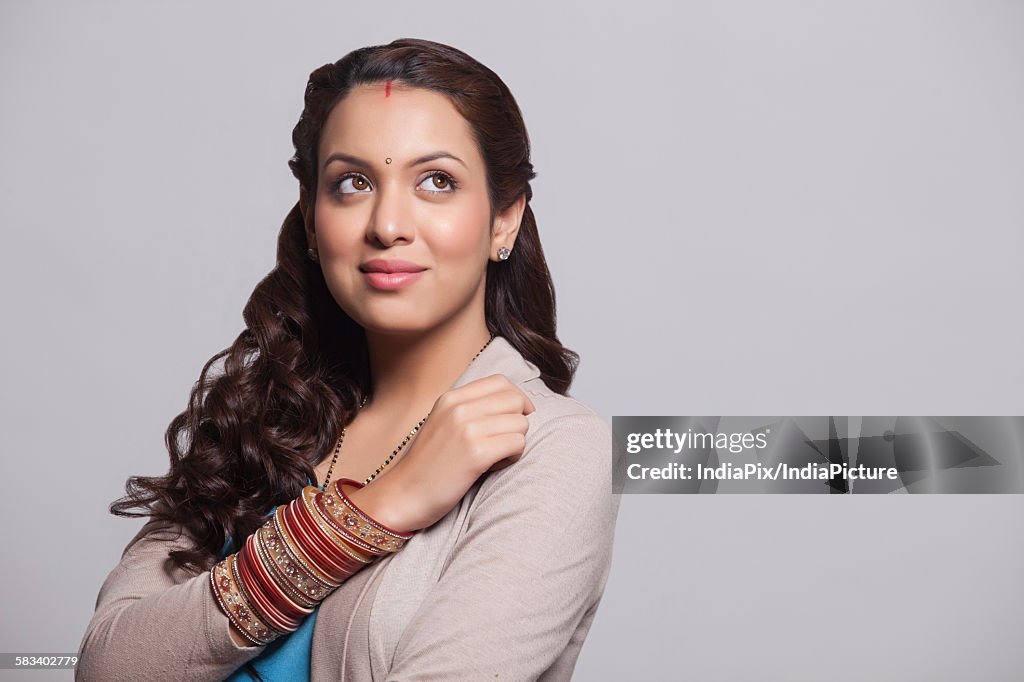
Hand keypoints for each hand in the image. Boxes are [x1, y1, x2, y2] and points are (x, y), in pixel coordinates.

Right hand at [347, 374, 534, 531]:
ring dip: (515, 442)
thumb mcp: (442, 424)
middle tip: (503, 442)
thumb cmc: (428, 465)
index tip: (515, 418)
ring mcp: (467, 429)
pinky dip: (512, 457)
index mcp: (451, 398)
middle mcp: (459, 408)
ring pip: (520, 423)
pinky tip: (493, 467)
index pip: (501, 382)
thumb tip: (514, 404)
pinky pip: (517, 444)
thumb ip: (469, 409)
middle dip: (518, 421)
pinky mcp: (476, 453)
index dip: (516, 398)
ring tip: (495, 457)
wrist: (404, 495)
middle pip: (515, 400)